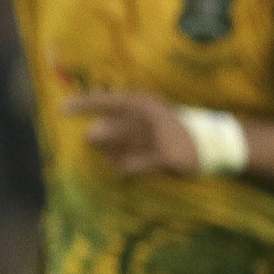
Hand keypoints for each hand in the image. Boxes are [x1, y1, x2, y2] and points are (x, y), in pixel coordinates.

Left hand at [65, 92, 199, 176]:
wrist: (210, 142)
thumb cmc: (174, 129)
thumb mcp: (152, 117)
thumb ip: (124, 123)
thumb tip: (92, 133)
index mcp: (145, 102)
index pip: (109, 101)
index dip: (85, 104)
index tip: (62, 109)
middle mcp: (148, 116)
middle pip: (106, 132)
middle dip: (100, 143)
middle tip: (100, 143)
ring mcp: (156, 136)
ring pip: (116, 152)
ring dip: (114, 158)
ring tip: (123, 158)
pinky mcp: (163, 157)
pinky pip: (131, 168)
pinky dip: (126, 171)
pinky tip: (128, 172)